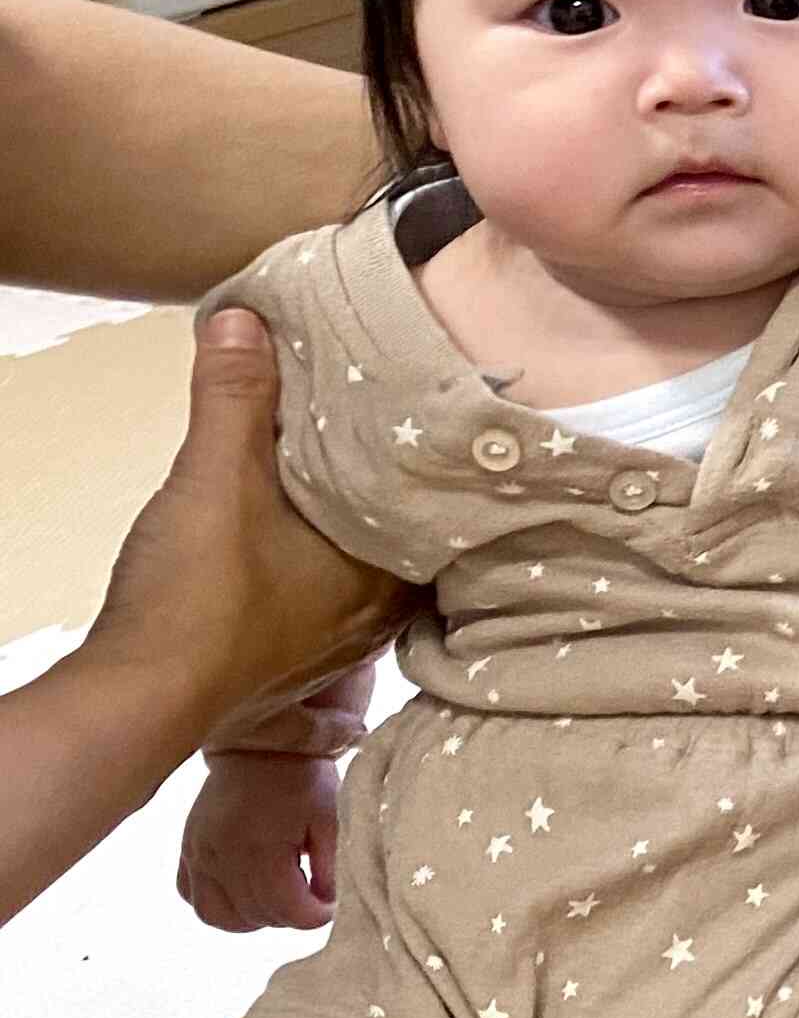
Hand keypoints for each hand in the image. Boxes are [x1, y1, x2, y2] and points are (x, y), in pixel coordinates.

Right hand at [97, 310, 407, 736]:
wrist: (138, 699)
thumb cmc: (196, 596)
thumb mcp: (216, 478)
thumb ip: (234, 398)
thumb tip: (246, 318)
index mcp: (389, 574)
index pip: (442, 510)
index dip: (439, 467)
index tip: (442, 424)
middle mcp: (379, 617)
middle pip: (410, 542)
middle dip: (402, 498)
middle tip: (398, 441)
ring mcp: (341, 650)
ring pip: (374, 579)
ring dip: (364, 539)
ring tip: (354, 486)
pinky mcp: (294, 668)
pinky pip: (333, 612)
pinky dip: (329, 578)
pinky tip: (309, 554)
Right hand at [177, 744, 346, 934]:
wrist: (261, 744)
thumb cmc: (302, 780)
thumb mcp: (330, 819)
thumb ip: (330, 866)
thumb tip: (326, 904)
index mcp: (260, 848)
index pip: (286, 910)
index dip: (314, 916)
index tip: (328, 904)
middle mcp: (220, 856)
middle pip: (256, 916)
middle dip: (289, 915)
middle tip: (309, 896)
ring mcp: (197, 854)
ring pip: (219, 916)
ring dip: (253, 917)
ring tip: (278, 897)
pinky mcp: (186, 850)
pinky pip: (192, 897)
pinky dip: (219, 904)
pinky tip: (244, 890)